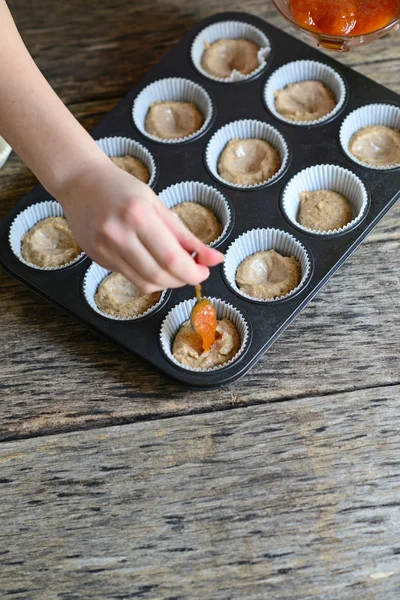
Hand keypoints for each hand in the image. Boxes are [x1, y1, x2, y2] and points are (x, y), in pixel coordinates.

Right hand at [59, 156, 223, 292]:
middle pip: (159, 276)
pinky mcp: (98, 258)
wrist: (80, 183)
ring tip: (174, 269)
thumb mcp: (159, 206)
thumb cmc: (122, 189)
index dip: (193, 272)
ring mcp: (105, 248)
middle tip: (193, 272)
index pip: (172, 258)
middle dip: (182, 280)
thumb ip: (187, 237)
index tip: (204, 272)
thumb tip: (216, 259)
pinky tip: (153, 265)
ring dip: (167, 282)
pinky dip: (149, 278)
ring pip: (145, 283)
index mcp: (139, 215)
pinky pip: (131, 279)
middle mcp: (119, 234)